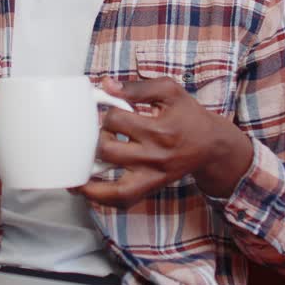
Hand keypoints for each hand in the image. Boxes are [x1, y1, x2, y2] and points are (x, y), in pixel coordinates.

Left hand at [74, 77, 253, 207]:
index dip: (107, 112)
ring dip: (88, 179)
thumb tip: (106, 84)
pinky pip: (123, 200)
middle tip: (100, 132)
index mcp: (158, 129)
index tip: (109, 110)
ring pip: (113, 187)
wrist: (211, 145)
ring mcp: (152, 176)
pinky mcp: (151, 187)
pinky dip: (101, 198)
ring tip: (73, 172)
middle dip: (97, 138)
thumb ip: (137, 87)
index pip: (116, 120)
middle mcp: (154, 156)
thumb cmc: (189, 116)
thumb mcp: (169, 92)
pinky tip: (84, 189)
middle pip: (109, 150)